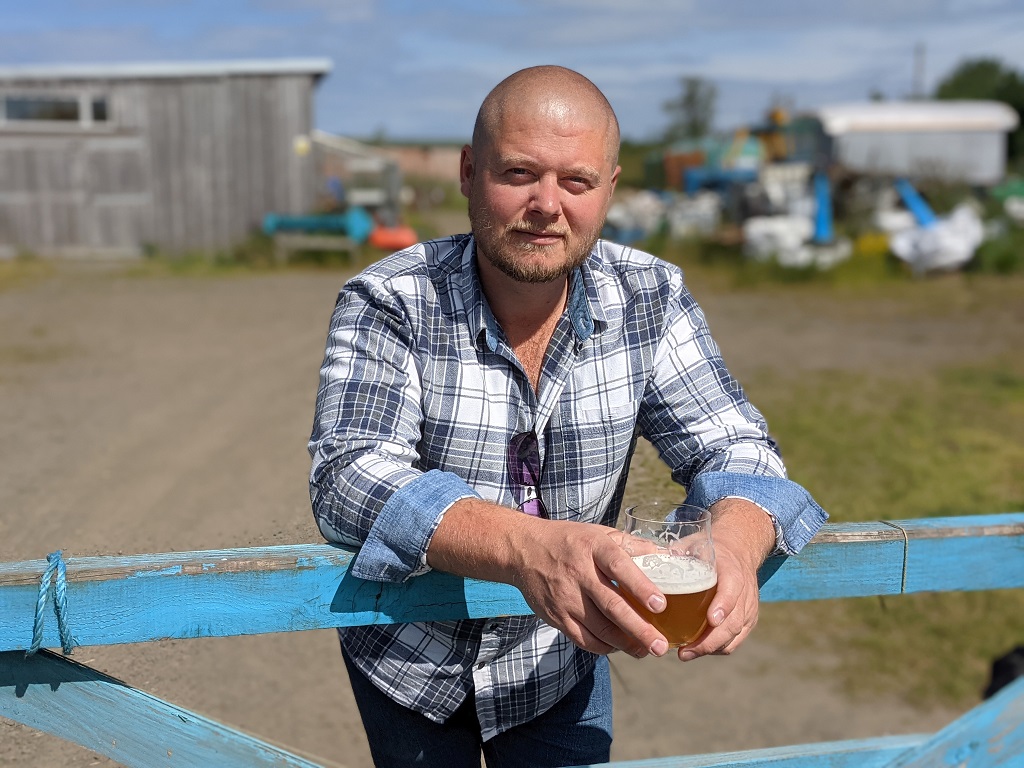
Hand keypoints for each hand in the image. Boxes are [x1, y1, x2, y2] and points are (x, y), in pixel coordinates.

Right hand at [427, 500, 670, 657]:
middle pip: (611, 606)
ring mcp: (565, 598)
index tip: (661, 605)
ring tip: (646, 650)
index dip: (641, 587)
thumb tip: (668, 557)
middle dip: (639, 629)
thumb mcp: (599, 533)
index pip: (619, 567)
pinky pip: (583, 639)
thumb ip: (633, 545)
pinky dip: (604, 647)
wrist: (523, 550)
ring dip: (625, 644)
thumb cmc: (570, 540)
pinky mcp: (556, 616)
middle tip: (661, 646)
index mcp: (593, 548)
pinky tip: (619, 647)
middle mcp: (579, 573)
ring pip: (599, 629)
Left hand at [676, 498, 773, 661]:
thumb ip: (678, 552)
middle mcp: (745, 592)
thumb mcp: (697, 544)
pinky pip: (735, 640)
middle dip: (710, 640)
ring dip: (710, 648)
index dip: (723, 606)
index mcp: (732, 571)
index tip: (711, 620)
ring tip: (685, 654)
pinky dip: (717, 648)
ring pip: (734, 635)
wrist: (739, 552)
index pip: (731, 590)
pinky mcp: (748, 621)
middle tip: (685, 651)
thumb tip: (653, 561)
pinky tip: (696, 650)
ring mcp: (748, 609)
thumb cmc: (711, 550)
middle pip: (733, 622)